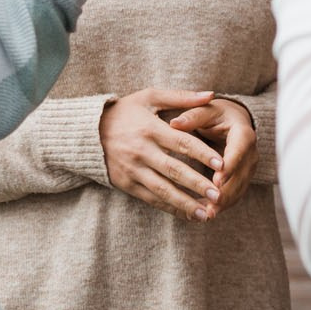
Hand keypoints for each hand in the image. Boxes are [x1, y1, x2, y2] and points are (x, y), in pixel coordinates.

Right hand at [100, 88, 225, 220]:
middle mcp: (141, 151)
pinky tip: (188, 214)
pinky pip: (151, 199)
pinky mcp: (126, 183)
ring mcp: (133, 170)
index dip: (203, 154)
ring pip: (163, 190)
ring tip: (207, 214)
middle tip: (219, 195)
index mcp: (150, 128)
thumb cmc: (125, 112)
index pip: (182, 143)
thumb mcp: (149, 97)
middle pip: (174, 170)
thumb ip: (181, 97)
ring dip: (186, 203)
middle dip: (198, 184)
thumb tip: (211, 95)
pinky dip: (170, 208)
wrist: (87, 132)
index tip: (222, 165)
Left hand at [167, 98, 255, 211]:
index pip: (239, 151)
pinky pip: (234, 195)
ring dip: (224, 203)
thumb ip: (192, 116)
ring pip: (238, 189)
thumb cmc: (215, 114)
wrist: (232, 120)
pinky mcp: (242, 179)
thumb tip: (174, 123)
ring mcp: (248, 168)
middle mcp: (250, 153)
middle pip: (241, 176)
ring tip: (206, 215)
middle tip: (210, 205)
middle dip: (226, 192)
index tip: (217, 179)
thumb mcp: (205, 110)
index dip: (230, 166)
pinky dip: (222, 205)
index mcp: (243, 133)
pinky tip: (205, 215)